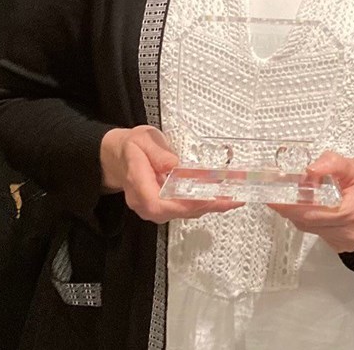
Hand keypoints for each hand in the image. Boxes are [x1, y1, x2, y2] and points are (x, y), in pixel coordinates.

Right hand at [99, 126, 241, 223]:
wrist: (120, 156)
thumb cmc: (131, 146)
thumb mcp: (142, 140)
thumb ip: (157, 153)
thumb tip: (174, 165)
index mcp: (137, 183)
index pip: (158, 203)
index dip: (184, 203)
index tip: (206, 197)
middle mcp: (145, 202)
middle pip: (176, 211)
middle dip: (206, 205)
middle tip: (231, 198)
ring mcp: (154, 206)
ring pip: (183, 212)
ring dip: (209, 206)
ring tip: (233, 199)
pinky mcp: (164, 205)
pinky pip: (184, 207)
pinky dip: (204, 203)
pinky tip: (222, 198)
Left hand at [269, 151, 353, 252]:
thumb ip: (332, 164)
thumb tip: (310, 169)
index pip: (315, 212)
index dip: (291, 204)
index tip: (274, 196)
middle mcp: (350, 232)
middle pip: (309, 222)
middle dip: (290, 205)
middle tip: (276, 191)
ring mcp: (345, 242)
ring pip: (309, 228)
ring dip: (297, 211)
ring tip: (291, 195)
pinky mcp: (341, 245)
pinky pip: (316, 232)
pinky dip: (308, 218)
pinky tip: (308, 206)